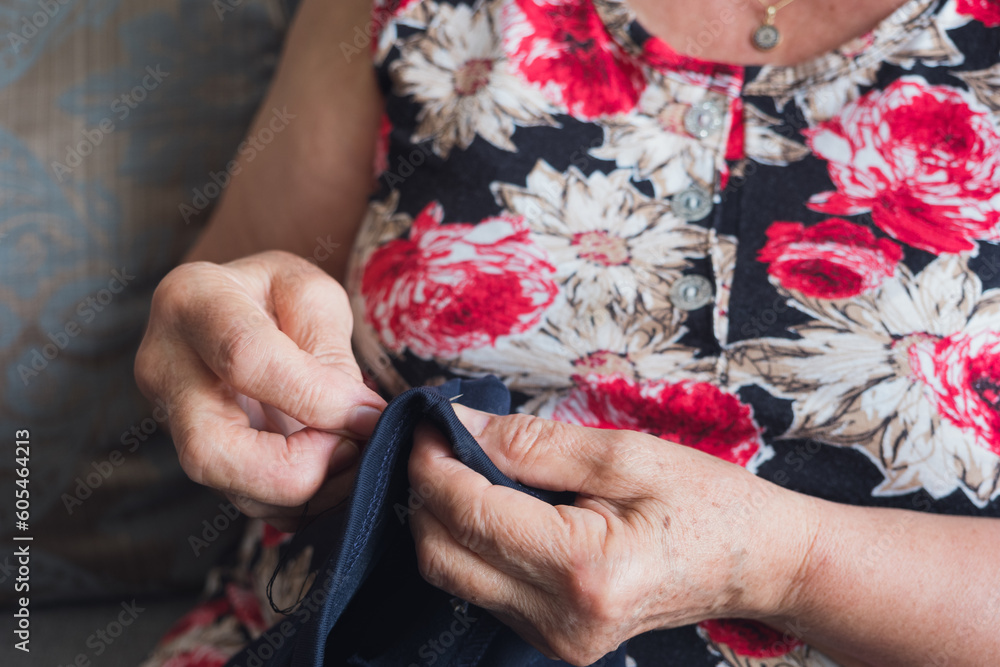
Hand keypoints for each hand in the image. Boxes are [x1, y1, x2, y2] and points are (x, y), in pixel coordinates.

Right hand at [135, 250, 385, 529]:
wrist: (235, 312)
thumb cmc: (277, 297)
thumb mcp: (312, 296)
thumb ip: (329, 353)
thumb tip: (355, 419)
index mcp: (193, 301)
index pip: (247, 360)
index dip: (316, 397)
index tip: (368, 412)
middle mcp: (165, 368)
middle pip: (210, 450)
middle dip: (295, 468)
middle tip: (352, 449)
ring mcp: (171, 421)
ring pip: (227, 487)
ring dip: (307, 492)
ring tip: (354, 459)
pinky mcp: (196, 456)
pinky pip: (245, 500)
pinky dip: (300, 502)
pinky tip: (335, 475)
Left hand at [407, 405, 816, 665]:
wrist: (755, 563)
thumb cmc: (704, 502)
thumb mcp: (625, 455)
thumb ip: (534, 443)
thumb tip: (461, 425)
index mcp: (583, 570)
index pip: (471, 513)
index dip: (434, 464)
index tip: (431, 423)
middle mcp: (561, 620)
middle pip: (444, 556)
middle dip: (426, 493)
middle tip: (440, 441)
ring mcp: (556, 640)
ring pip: (455, 576)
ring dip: (444, 518)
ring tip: (465, 466)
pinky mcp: (554, 641)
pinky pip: (483, 590)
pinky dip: (472, 544)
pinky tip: (493, 506)